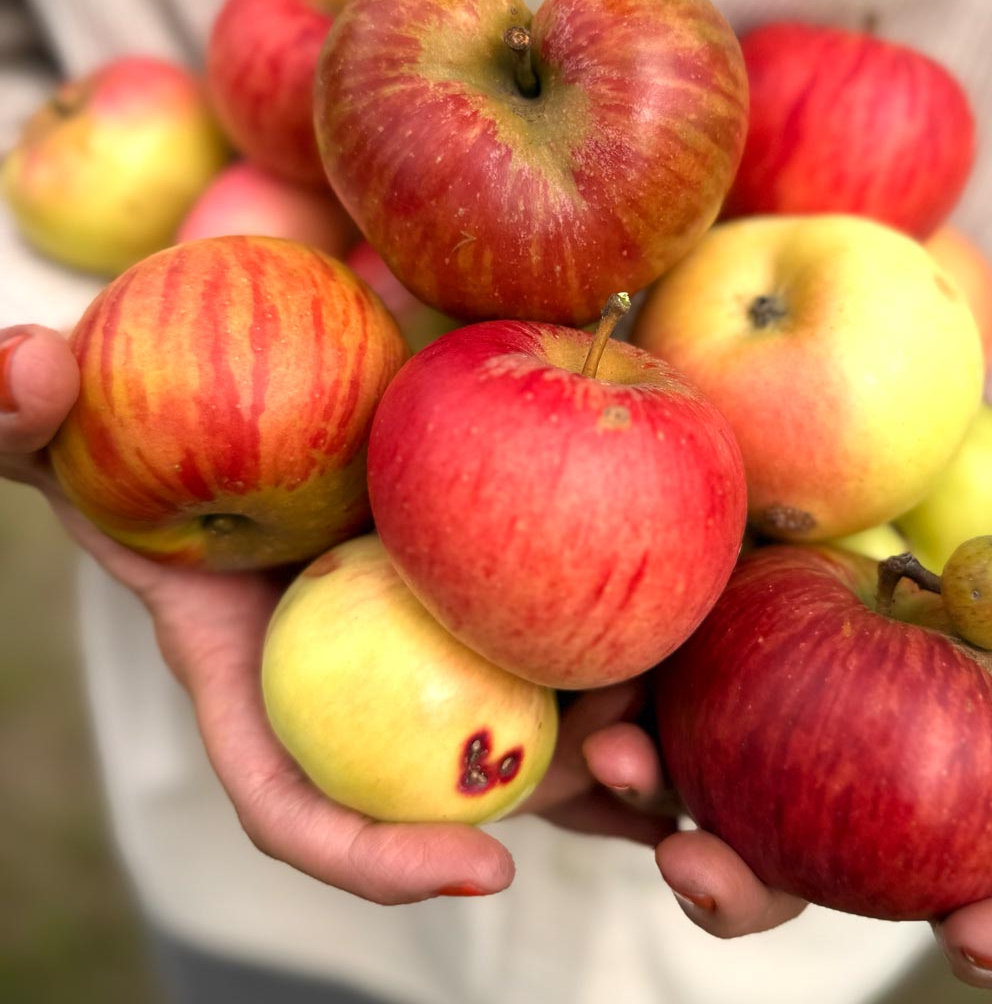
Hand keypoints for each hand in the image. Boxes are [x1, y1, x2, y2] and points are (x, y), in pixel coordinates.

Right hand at [0, 323, 668, 902]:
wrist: (231, 373)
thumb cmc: (144, 413)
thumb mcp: (69, 420)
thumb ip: (24, 415)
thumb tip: (21, 368)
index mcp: (250, 672)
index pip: (295, 804)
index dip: (372, 856)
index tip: (482, 869)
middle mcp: (340, 673)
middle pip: (438, 782)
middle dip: (538, 809)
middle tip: (636, 792)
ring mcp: (405, 632)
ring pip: (508, 720)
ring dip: (599, 745)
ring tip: (676, 735)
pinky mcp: (464, 578)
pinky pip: (541, 629)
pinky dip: (603, 646)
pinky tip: (679, 625)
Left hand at [575, 468, 991, 989]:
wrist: (898, 456)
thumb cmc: (988, 511)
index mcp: (939, 774)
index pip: (975, 877)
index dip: (989, 922)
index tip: (985, 936)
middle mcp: (838, 774)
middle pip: (793, 867)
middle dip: (745, 889)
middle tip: (704, 871)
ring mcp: (756, 730)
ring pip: (696, 798)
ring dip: (650, 804)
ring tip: (620, 767)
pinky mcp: (691, 668)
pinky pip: (647, 703)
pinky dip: (615, 711)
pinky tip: (591, 694)